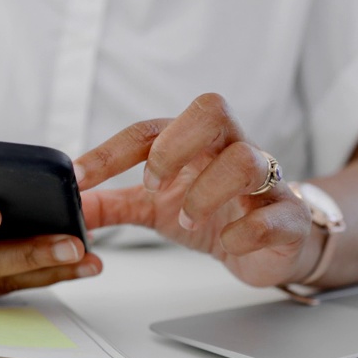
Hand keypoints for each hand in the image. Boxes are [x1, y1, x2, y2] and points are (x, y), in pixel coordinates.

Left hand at [74, 94, 321, 287]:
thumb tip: (68, 208)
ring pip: (246, 160)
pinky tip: (227, 242)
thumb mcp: (154, 208)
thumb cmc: (215, 213)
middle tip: (153, 185)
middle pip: (211, 110)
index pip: (151, 129)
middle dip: (174, 146)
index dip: (111, 151)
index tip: (78, 178)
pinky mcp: (289, 216)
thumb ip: (111, 205)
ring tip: (186, 221)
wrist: (273, 246)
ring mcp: (266, 181)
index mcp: (195, 144)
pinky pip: (275, 212)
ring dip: (206, 193)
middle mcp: (231, 150)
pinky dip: (245, 230)